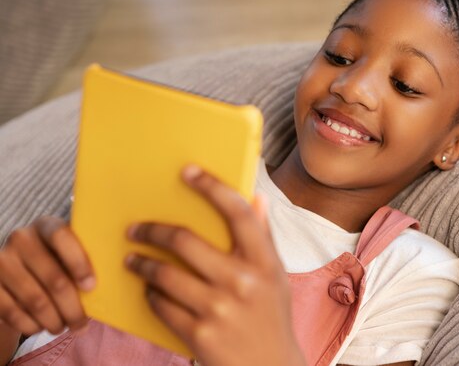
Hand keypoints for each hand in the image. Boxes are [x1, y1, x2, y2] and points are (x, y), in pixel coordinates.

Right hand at [0, 216, 94, 335]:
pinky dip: (31, 325)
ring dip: (54, 321)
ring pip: (35, 300)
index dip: (79, 263)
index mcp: (46, 225)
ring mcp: (1, 260)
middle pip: (54, 278)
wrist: (15, 268)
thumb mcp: (68, 251)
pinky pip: (13, 311)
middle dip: (72, 308)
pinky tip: (41, 327)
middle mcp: (21, 238)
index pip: (62, 237)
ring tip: (64, 328)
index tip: (92, 287)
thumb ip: (86, 258)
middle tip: (82, 324)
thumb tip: (111, 284)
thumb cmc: (55, 260)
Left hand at [125, 165, 305, 365]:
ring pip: (165, 275)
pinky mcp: (200, 335)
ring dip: (142, 264)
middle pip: (186, 241)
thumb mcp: (276, 277)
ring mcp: (220, 310)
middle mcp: (243, 282)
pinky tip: (150, 292)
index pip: (239, 213)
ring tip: (132, 260)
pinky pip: (162, 306)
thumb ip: (263, 238)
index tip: (188, 172)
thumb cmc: (272, 318)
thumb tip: (257, 198)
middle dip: (152, 231)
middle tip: (134, 229)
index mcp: (265, 263)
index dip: (212, 187)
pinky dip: (151, 296)